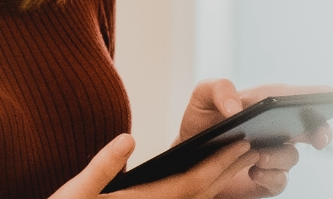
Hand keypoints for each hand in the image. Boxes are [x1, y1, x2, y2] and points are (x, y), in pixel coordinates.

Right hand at [50, 133, 258, 198]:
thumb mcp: (77, 190)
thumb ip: (103, 165)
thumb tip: (127, 139)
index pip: (195, 181)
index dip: (220, 162)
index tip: (240, 143)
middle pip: (205, 191)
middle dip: (230, 168)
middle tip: (255, 145)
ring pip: (201, 198)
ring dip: (224, 178)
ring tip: (241, 158)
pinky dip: (206, 187)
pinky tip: (212, 176)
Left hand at [177, 80, 332, 198]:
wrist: (186, 160)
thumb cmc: (199, 124)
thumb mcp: (201, 97)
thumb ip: (218, 89)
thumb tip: (237, 107)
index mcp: (270, 104)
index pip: (306, 97)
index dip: (331, 97)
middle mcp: (279, 129)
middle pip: (314, 128)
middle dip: (322, 131)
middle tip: (318, 138)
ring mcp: (275, 154)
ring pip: (293, 157)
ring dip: (277, 156)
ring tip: (255, 155)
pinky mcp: (266, 178)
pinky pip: (280, 180)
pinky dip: (269, 176)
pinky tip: (253, 171)